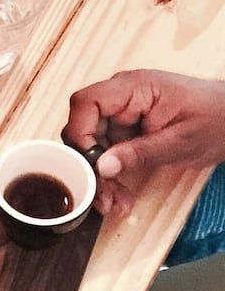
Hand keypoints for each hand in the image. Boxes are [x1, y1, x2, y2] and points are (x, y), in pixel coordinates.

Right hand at [62, 70, 224, 216]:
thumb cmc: (217, 119)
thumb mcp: (180, 142)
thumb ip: (140, 153)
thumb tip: (102, 166)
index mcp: (134, 88)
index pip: (87, 103)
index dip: (79, 134)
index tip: (88, 165)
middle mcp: (123, 97)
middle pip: (85, 128)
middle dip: (90, 166)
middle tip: (102, 196)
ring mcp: (124, 113)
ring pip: (93, 145)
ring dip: (100, 176)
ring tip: (115, 202)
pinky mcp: (127, 129)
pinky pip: (108, 151)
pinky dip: (112, 175)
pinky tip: (120, 194)